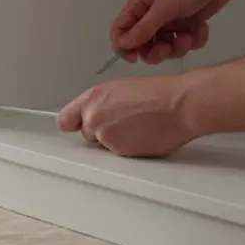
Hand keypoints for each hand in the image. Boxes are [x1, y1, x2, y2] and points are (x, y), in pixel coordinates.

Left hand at [56, 75, 199, 157]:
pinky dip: (130, 149)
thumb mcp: (121, 89)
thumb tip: (96, 116)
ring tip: (140, 127)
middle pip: (88, 134)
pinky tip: (145, 137)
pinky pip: (119, 155)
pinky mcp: (118, 151)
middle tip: (126, 123)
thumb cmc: (159, 94)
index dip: (74, 125)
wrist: (179, 105)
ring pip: (105, 146)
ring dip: (117, 141)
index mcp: (92, 98)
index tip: (77, 127)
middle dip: (102, 132)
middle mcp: (93, 117)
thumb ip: (101, 104)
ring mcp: (104, 135)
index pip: (65, 120)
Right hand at [111, 0, 240, 64]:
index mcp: (140, 6)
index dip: (123, 46)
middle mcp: (152, 15)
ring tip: (190, 34)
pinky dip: (194, 40)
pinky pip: (186, 43)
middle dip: (156, 51)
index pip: (120, 30)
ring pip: (165, 47)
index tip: (135, 57)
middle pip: (143, 45)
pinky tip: (202, 27)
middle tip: (169, 47)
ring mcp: (171, 21)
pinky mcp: (189, 25)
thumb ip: (144, 28)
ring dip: (178, 47)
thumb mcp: (165, 7)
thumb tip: (121, 45)